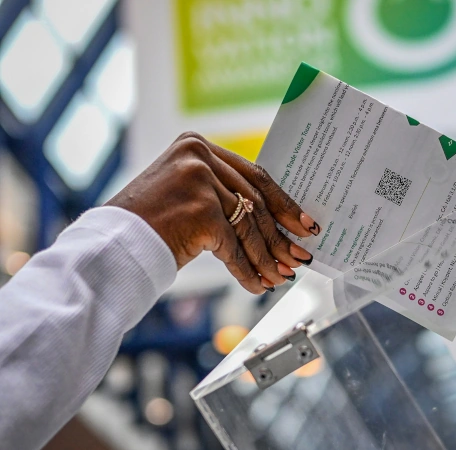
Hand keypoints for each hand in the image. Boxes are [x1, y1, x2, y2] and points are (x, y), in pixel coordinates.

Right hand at [106, 132, 319, 293]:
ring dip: (267, 258)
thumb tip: (272, 225)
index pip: (253, 175)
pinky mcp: (200, 209)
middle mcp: (199, 156)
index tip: (304, 223)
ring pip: (247, 226)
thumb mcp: (186, 196)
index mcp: (197, 146)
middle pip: (255, 201)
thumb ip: (221, 196)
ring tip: (281, 276)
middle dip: (280, 235)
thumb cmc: (145, 225)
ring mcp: (199, 181)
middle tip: (299, 256)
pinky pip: (232, 246)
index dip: (283, 203)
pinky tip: (257, 284)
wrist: (109, 246)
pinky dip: (247, 269)